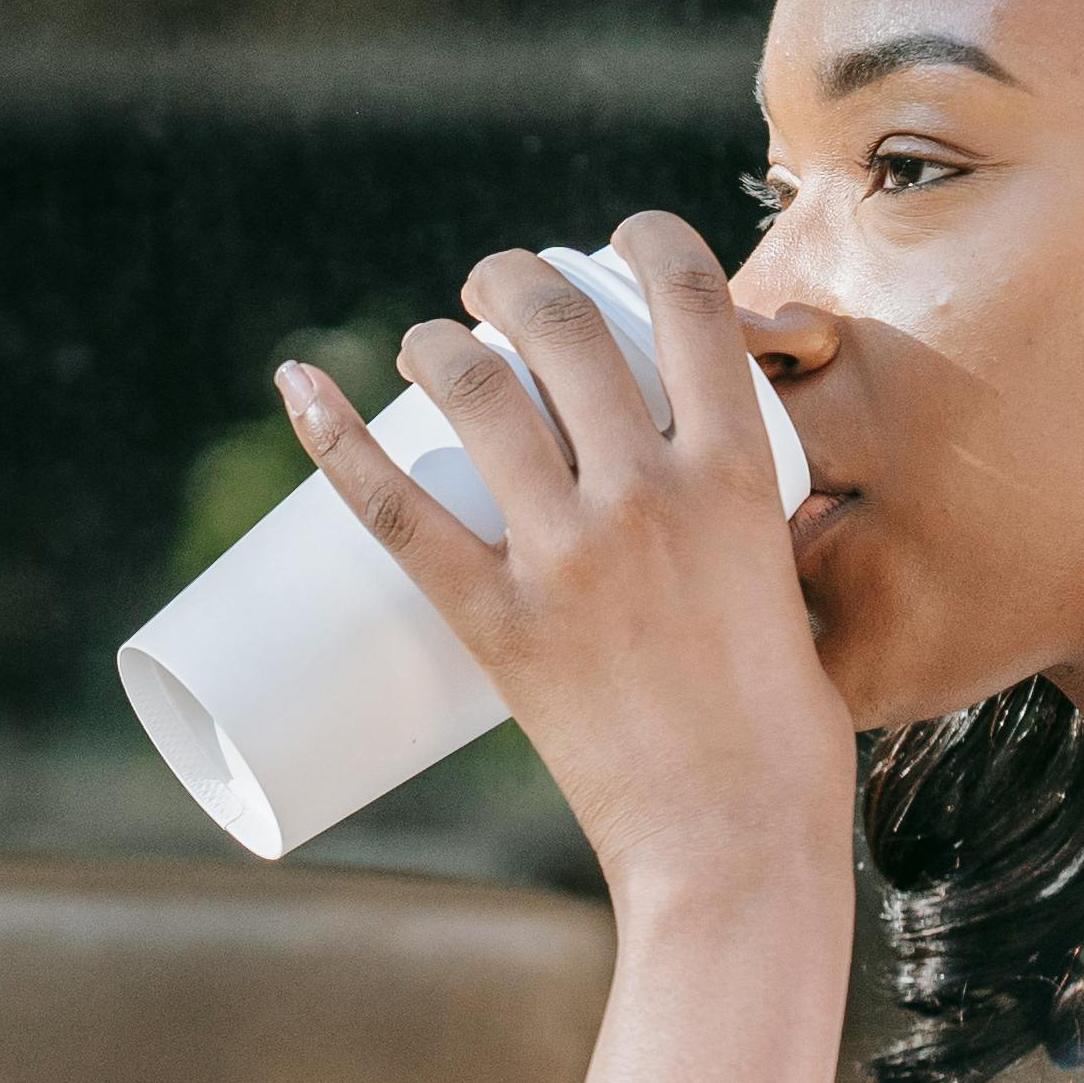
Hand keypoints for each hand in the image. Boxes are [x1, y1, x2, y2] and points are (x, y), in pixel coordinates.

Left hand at [280, 209, 854, 897]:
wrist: (733, 843)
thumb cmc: (777, 736)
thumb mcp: (787, 589)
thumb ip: (748, 532)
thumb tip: (712, 495)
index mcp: (739, 472)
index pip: (689, 300)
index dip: (646, 240)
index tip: (615, 240)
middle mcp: (651, 493)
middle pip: (562, 326)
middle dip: (515, 280)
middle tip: (492, 291)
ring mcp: (567, 557)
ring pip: (478, 391)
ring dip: (438, 339)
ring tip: (425, 342)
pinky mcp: (497, 623)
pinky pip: (394, 511)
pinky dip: (333, 439)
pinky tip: (297, 385)